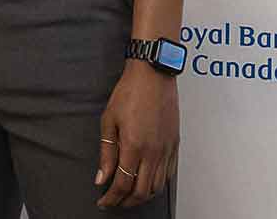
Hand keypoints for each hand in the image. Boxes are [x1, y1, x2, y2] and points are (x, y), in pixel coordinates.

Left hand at [95, 61, 178, 208]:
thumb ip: (106, 152)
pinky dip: (157, 185)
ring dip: (142, 196)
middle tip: (114, 202)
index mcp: (134, 146)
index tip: (103, 201)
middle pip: (142, 191)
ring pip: (157, 186)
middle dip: (126, 202)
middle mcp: (153, 152)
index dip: (111, 198)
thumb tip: (101, 177)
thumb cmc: (130, 92)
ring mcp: (166, 150)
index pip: (123, 184)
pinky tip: (147, 182)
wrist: (153, 75)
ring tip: (129, 195)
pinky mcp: (175, 145)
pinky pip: (168, 174)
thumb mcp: (108, 121)